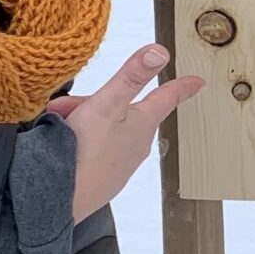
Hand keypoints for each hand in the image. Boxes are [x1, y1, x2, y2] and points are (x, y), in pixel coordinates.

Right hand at [66, 45, 204, 221]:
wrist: (56, 201)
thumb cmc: (82, 154)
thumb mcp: (107, 104)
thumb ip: (132, 76)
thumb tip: (159, 52)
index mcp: (143, 124)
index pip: (168, 98)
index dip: (182, 86)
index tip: (197, 82)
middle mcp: (137, 145)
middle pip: (124, 110)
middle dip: (95, 102)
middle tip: (66, 108)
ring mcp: (120, 165)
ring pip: (105, 129)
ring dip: (83, 121)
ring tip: (57, 125)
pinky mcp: (102, 181)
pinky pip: (94, 151)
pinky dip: (79, 143)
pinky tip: (61, 147)